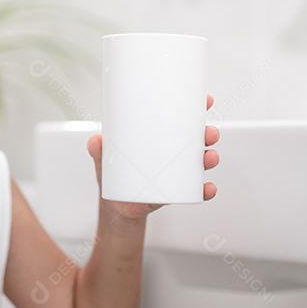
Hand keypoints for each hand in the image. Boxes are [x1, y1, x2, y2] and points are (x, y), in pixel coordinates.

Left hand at [87, 94, 218, 220]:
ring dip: (210, 158)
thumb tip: (96, 140)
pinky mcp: (178, 192)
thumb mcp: (104, 158)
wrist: (118, 207)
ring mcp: (178, 173)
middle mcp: (173, 153)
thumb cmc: (114, 175)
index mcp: (160, 138)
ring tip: (208, 158)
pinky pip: (197, 191)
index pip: (182, 119)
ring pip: (201, 162)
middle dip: (208, 134)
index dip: (197, 108)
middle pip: (198, 139)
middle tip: (208, 133)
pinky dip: (205, 190)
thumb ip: (98, 148)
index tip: (206, 100)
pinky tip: (207, 188)